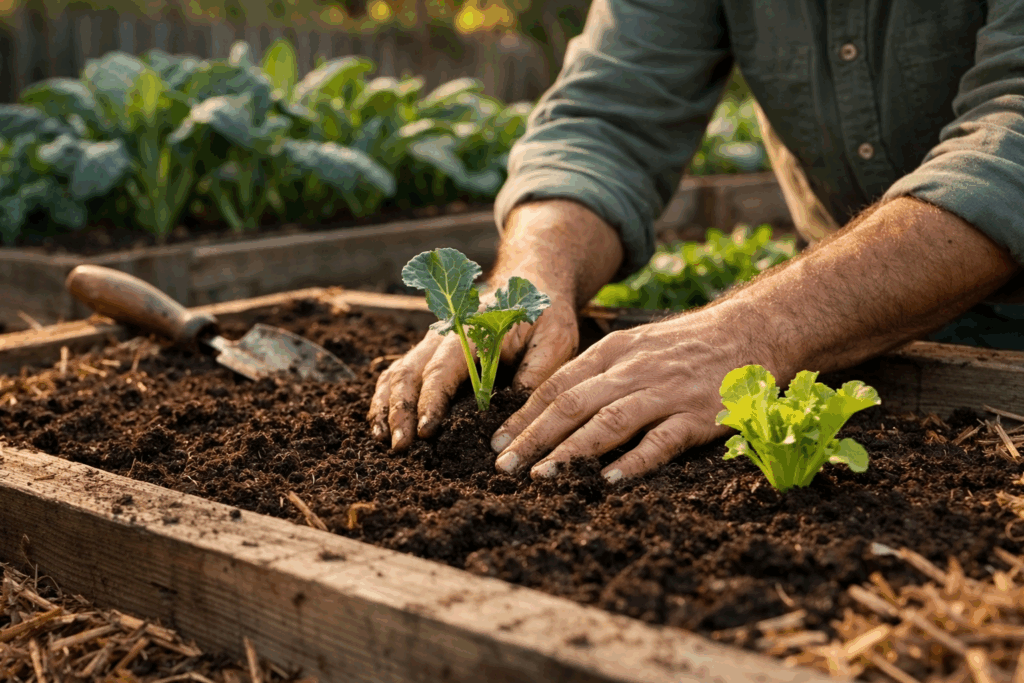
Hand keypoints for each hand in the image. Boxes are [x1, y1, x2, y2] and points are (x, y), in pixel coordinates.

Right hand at [368, 285, 578, 450]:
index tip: (426, 431)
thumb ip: (537, 371)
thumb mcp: (555, 338)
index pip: (442, 369)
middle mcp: (444, 336)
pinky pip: (399, 375)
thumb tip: (516, 410)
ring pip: (397, 374)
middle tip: (401, 447)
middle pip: (410, 373)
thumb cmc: (545, 314)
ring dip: (388, 408)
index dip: (431, 401)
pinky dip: (385, 400)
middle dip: (401, 411)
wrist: (530, 285)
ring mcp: (432, 345)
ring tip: (385, 442)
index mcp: (473, 331)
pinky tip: (382, 427)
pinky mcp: (430, 355)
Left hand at [489, 299, 783, 481]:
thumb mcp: (635, 345)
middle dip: (534, 436)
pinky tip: (608, 481)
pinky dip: (633, 461)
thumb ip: (598, 372)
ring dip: (572, 450)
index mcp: (613, 352)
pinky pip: (661, 441)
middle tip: (504, 466)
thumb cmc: (685, 345)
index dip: (524, 414)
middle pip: (573, 403)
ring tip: (542, 475)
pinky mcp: (698, 415)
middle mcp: (633, 369)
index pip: (557, 384)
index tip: (496, 442)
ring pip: (609, 421)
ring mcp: (666, 392)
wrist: (751, 330)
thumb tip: (549, 405)